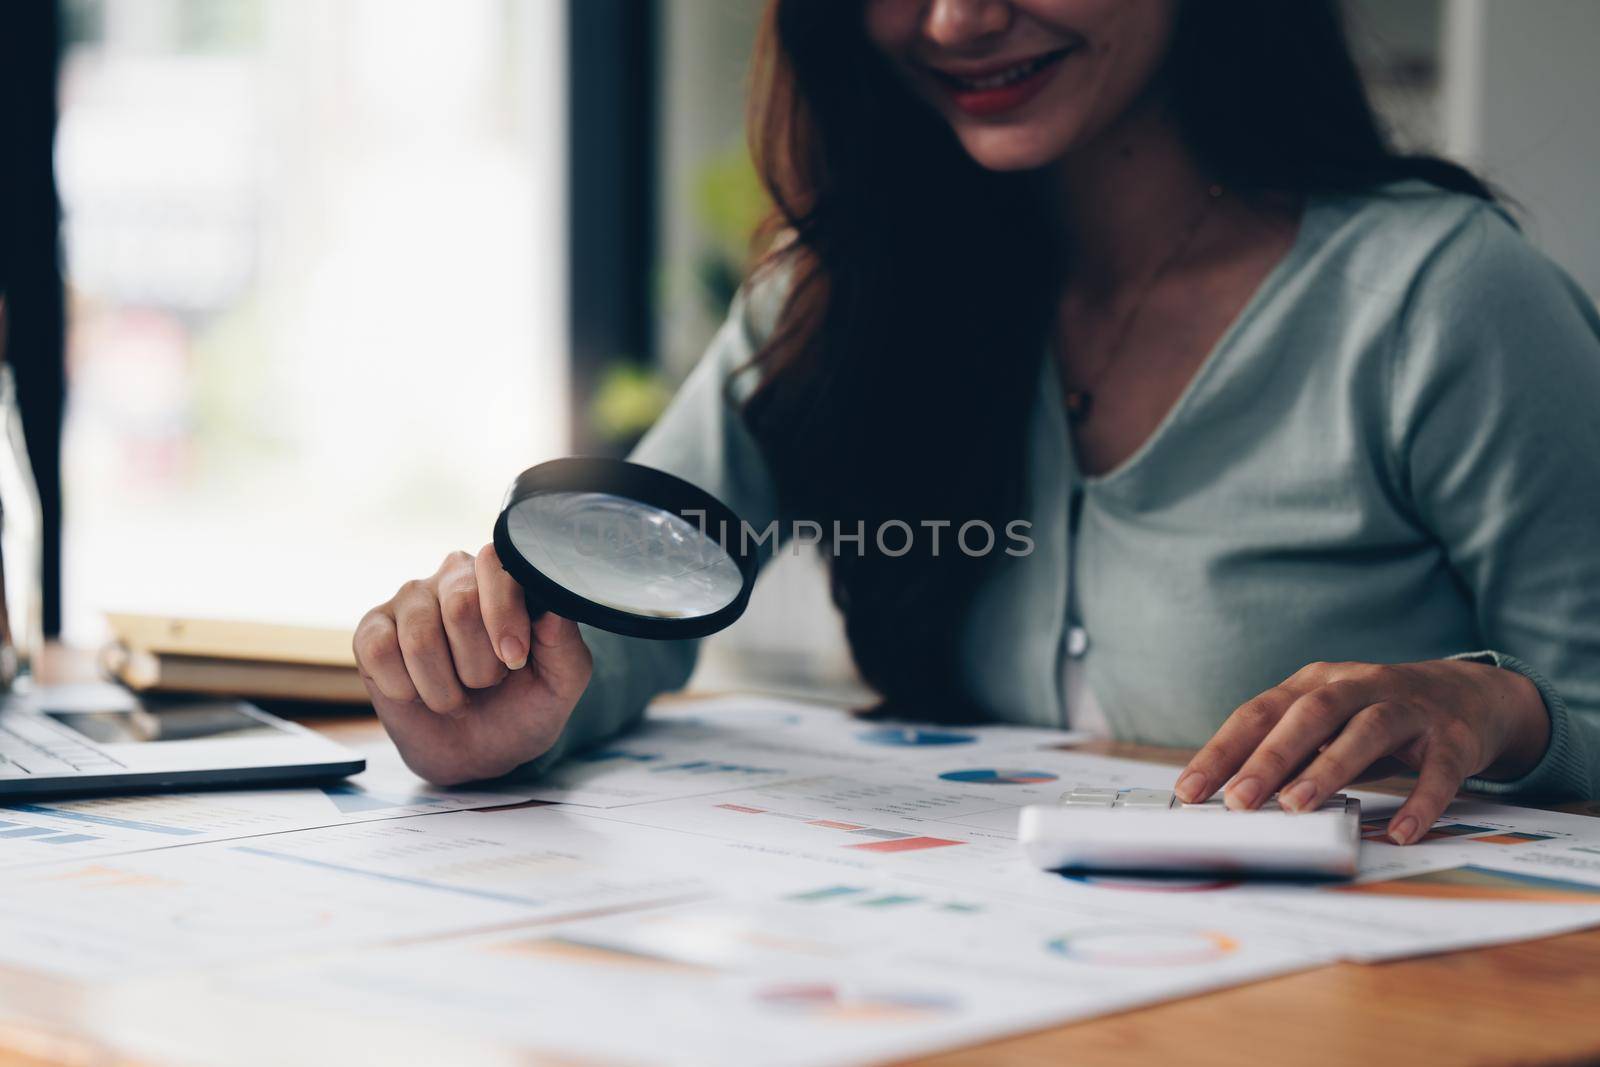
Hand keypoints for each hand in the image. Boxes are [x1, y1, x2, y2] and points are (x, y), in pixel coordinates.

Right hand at [353, 545, 591, 784]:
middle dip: (479, 664)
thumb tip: (550, 609)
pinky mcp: (371, 631)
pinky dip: (405, 689)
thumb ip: (564, 643)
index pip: (495, 564)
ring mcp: (410, 601)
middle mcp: (454, 576)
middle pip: (459, 604)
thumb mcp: (560, 682)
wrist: (480, 755)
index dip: (504, 615)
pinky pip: (379, 652)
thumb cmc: (522, 707)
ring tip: (456, 696)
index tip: (513, 658)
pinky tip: (417, 693)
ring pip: (419, 636)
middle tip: (486, 683)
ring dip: (444, 687)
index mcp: (502, 578)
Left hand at [1174, 659, 1549, 844]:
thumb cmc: (1374, 716)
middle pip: (1310, 715)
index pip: (1259, 713)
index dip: (1222, 750)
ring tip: (1297, 807)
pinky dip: (1419, 801)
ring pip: (1367, 730)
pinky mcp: (1453, 738)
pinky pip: (1437, 770)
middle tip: (1238, 801)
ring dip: (1330, 767)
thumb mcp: (1326, 724)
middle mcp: (1359, 685)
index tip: (1189, 790)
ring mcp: (1409, 709)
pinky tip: (1400, 832)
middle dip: (1270, 757)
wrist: (1468, 694)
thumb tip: (1231, 797)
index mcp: (1315, 682)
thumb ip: (1287, 752)